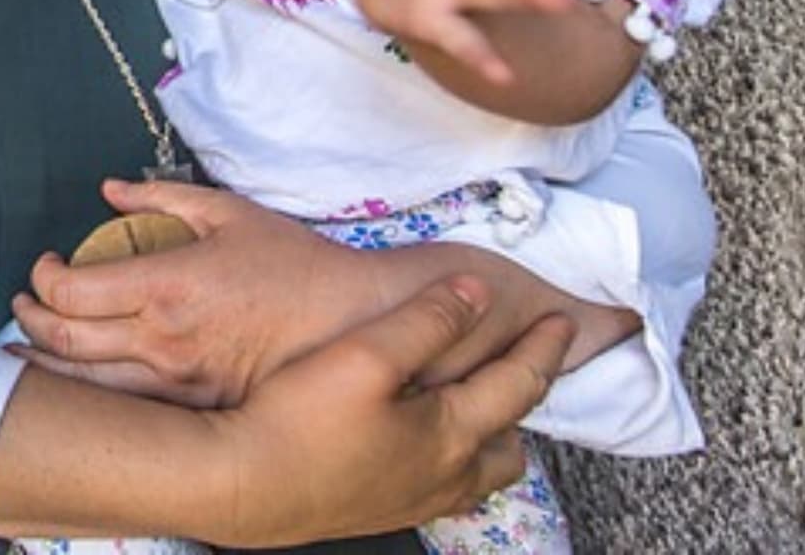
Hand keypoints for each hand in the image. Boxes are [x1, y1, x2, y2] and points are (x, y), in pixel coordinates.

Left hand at [10, 180, 381, 406]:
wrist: (356, 323)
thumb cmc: (294, 263)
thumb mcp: (228, 212)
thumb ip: (161, 195)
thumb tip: (109, 189)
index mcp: (165, 286)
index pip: (70, 294)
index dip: (41, 281)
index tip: (44, 266)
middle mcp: (163, 340)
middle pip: (64, 344)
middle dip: (28, 324)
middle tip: (23, 306)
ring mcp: (179, 382)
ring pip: (87, 389)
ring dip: (48, 370)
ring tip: (29, 352)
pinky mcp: (197, 408)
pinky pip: (129, 407)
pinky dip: (93, 394)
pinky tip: (82, 381)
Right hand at [198, 277, 573, 544]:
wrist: (242, 484)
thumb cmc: (299, 419)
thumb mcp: (366, 354)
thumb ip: (427, 321)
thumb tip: (476, 292)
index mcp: (452, 433)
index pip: (519, 384)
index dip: (544, 348)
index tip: (562, 322)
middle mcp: (445, 476)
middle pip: (510, 446)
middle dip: (522, 404)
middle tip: (520, 368)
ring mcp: (412, 502)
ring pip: (478, 477)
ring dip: (487, 439)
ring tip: (472, 409)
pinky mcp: (378, 512)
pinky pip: (441, 491)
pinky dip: (451, 462)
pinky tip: (418, 446)